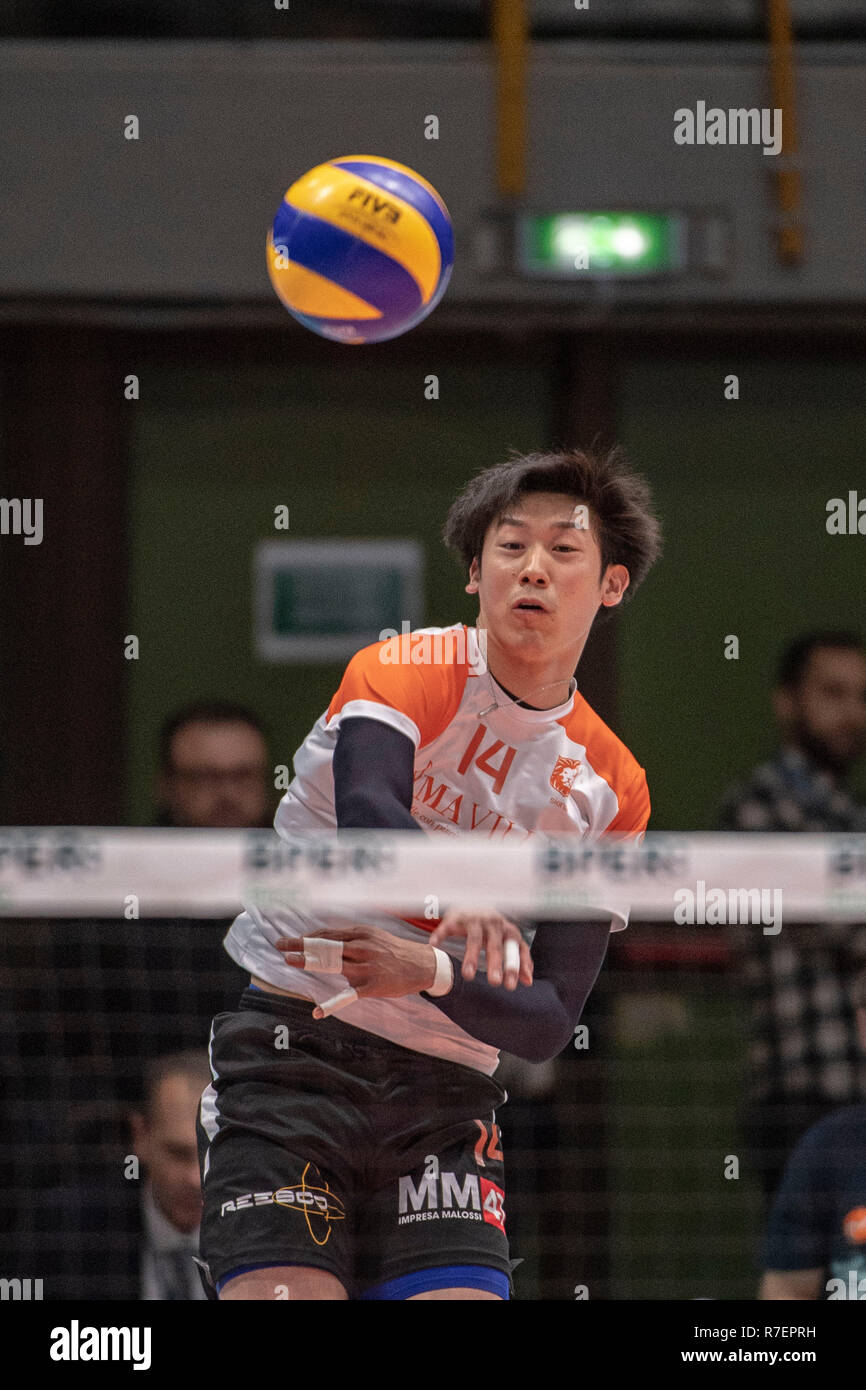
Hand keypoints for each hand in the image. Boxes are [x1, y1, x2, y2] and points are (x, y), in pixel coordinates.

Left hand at [273, 925, 435, 1016]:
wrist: (421, 965)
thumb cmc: (393, 951)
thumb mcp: (373, 936)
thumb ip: (350, 938)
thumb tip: (324, 939)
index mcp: (361, 934)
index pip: (327, 934)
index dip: (307, 937)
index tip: (290, 940)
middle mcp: (361, 947)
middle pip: (325, 945)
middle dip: (300, 945)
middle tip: (280, 945)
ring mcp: (365, 967)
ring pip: (332, 963)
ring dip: (309, 961)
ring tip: (289, 961)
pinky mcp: (370, 986)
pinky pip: (347, 995)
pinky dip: (331, 1005)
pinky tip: (317, 1012)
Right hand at [428, 910, 532, 989]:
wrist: (472, 905)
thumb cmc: (492, 930)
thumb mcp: (507, 942)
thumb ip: (519, 960)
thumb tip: (528, 982)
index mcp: (507, 931)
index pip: (515, 948)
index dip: (514, 966)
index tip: (512, 985)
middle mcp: (493, 923)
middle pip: (495, 944)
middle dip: (495, 963)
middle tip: (495, 982)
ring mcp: (474, 919)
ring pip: (474, 938)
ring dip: (471, 956)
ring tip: (468, 976)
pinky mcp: (456, 917)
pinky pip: (448, 926)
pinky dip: (441, 934)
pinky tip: (435, 945)